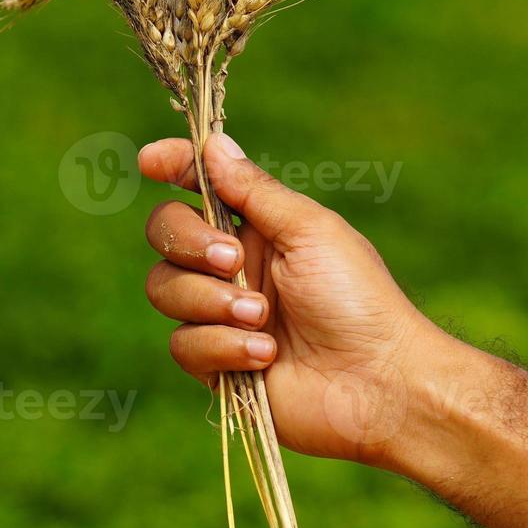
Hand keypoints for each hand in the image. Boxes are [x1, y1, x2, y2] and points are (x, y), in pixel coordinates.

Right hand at [139, 132, 446, 464]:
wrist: (377, 383)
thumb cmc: (359, 301)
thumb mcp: (310, 231)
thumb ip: (254, 191)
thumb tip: (213, 143)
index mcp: (257, 228)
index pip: (199, 186)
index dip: (172, 166)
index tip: (149, 160)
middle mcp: (232, 267)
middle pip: (164, 235)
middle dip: (189, 243)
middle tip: (234, 261)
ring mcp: (220, 316)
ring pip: (164, 290)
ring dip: (211, 302)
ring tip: (261, 318)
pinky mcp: (216, 364)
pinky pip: (184, 345)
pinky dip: (223, 347)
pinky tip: (266, 356)